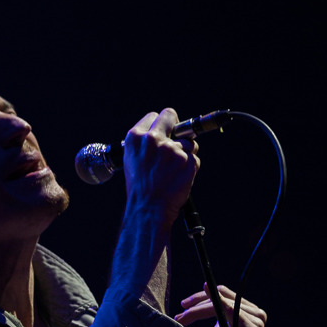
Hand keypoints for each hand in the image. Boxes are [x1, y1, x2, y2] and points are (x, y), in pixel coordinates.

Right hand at [123, 108, 199, 224]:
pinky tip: (178, 180)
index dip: (161, 125)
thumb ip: (146, 144)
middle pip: (171, 116)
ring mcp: (171, 150)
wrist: (149, 210)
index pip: (154, 116)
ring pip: (187, 142)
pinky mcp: (187, 161)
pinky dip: (190, 169)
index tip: (164, 132)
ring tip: (172, 173)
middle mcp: (153, 140)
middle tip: (176, 140)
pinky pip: (194, 159)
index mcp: (135, 138)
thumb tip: (165, 134)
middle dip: (175, 126)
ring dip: (185, 154)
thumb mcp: (133, 161)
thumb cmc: (140, 189)